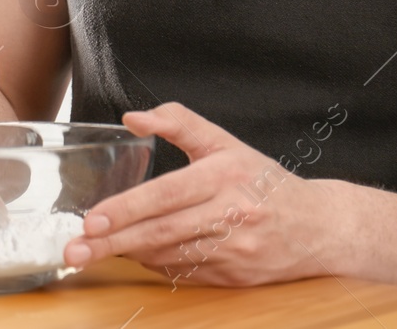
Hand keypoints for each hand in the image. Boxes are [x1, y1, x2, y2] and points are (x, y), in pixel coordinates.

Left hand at [65, 102, 334, 288]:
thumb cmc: (265, 181)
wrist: (320, 227)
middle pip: (162, 232)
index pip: (167, 195)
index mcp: (225, 176)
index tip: (92, 219)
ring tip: (92, 253)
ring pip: (170, 256)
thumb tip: (133, 117)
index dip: (127, 209)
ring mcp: (235, 251)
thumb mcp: (225, 142)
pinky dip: (156, 264)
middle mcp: (231, 215)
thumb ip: (179, 122)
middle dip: (113, 243)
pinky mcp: (235, 278)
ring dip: (129, 255)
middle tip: (75, 249)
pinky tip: (135, 255)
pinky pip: (184, 273)